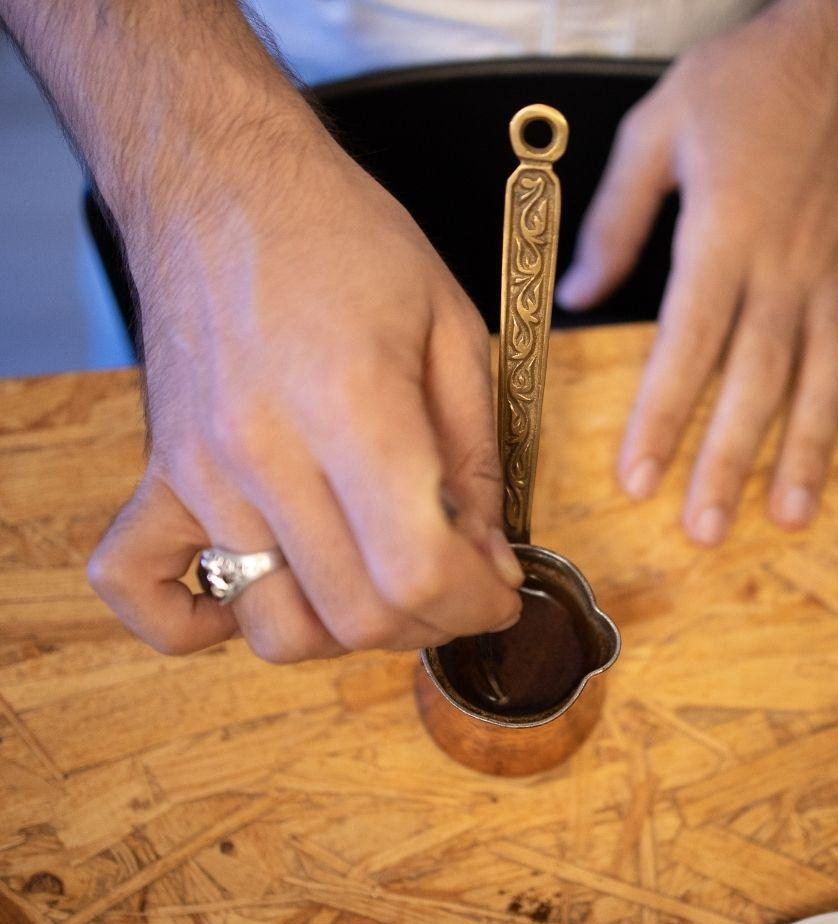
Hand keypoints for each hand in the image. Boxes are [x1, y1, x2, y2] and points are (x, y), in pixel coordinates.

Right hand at [89, 133, 522, 659]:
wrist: (224, 184)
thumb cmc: (345, 241)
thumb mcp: (453, 331)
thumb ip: (478, 460)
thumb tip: (488, 558)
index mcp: (353, 404)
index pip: (417, 570)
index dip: (478, 603)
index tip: (500, 591)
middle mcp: (264, 450)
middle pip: (356, 615)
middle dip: (433, 623)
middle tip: (460, 586)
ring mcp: (200, 472)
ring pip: (275, 627)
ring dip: (346, 632)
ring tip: (379, 583)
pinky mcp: (160, 475)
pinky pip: (144, 591)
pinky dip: (200, 623)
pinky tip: (260, 588)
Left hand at [557, 0, 837, 543]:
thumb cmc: (747, 81)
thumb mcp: (658, 131)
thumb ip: (616, 221)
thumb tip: (578, 295)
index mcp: (724, 234)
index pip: (686, 344)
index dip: (661, 416)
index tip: (638, 479)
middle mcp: (787, 263)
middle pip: (756, 376)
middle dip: (728, 459)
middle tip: (705, 529)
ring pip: (828, 368)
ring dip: (809, 445)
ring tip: (788, 512)